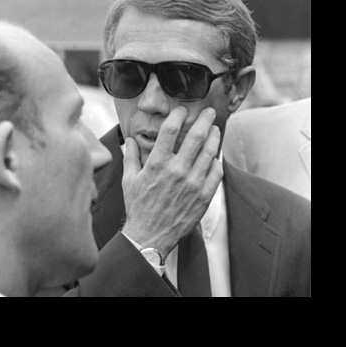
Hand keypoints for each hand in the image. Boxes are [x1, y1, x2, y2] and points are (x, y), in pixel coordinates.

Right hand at [121, 106, 223, 258]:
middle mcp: (177, 171)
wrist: (150, 236)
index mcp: (157, 164)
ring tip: (215, 129)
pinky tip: (215, 155)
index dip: (177, 115)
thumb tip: (130, 139)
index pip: (170, 130)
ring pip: (210, 152)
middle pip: (196, 136)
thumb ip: (131, 157)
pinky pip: (216, 171)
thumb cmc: (138, 207)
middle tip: (209, 111)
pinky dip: (217, 160)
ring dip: (214, 136)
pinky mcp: (204, 195)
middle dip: (205, 119)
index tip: (181, 110)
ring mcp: (192, 183)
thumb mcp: (129, 180)